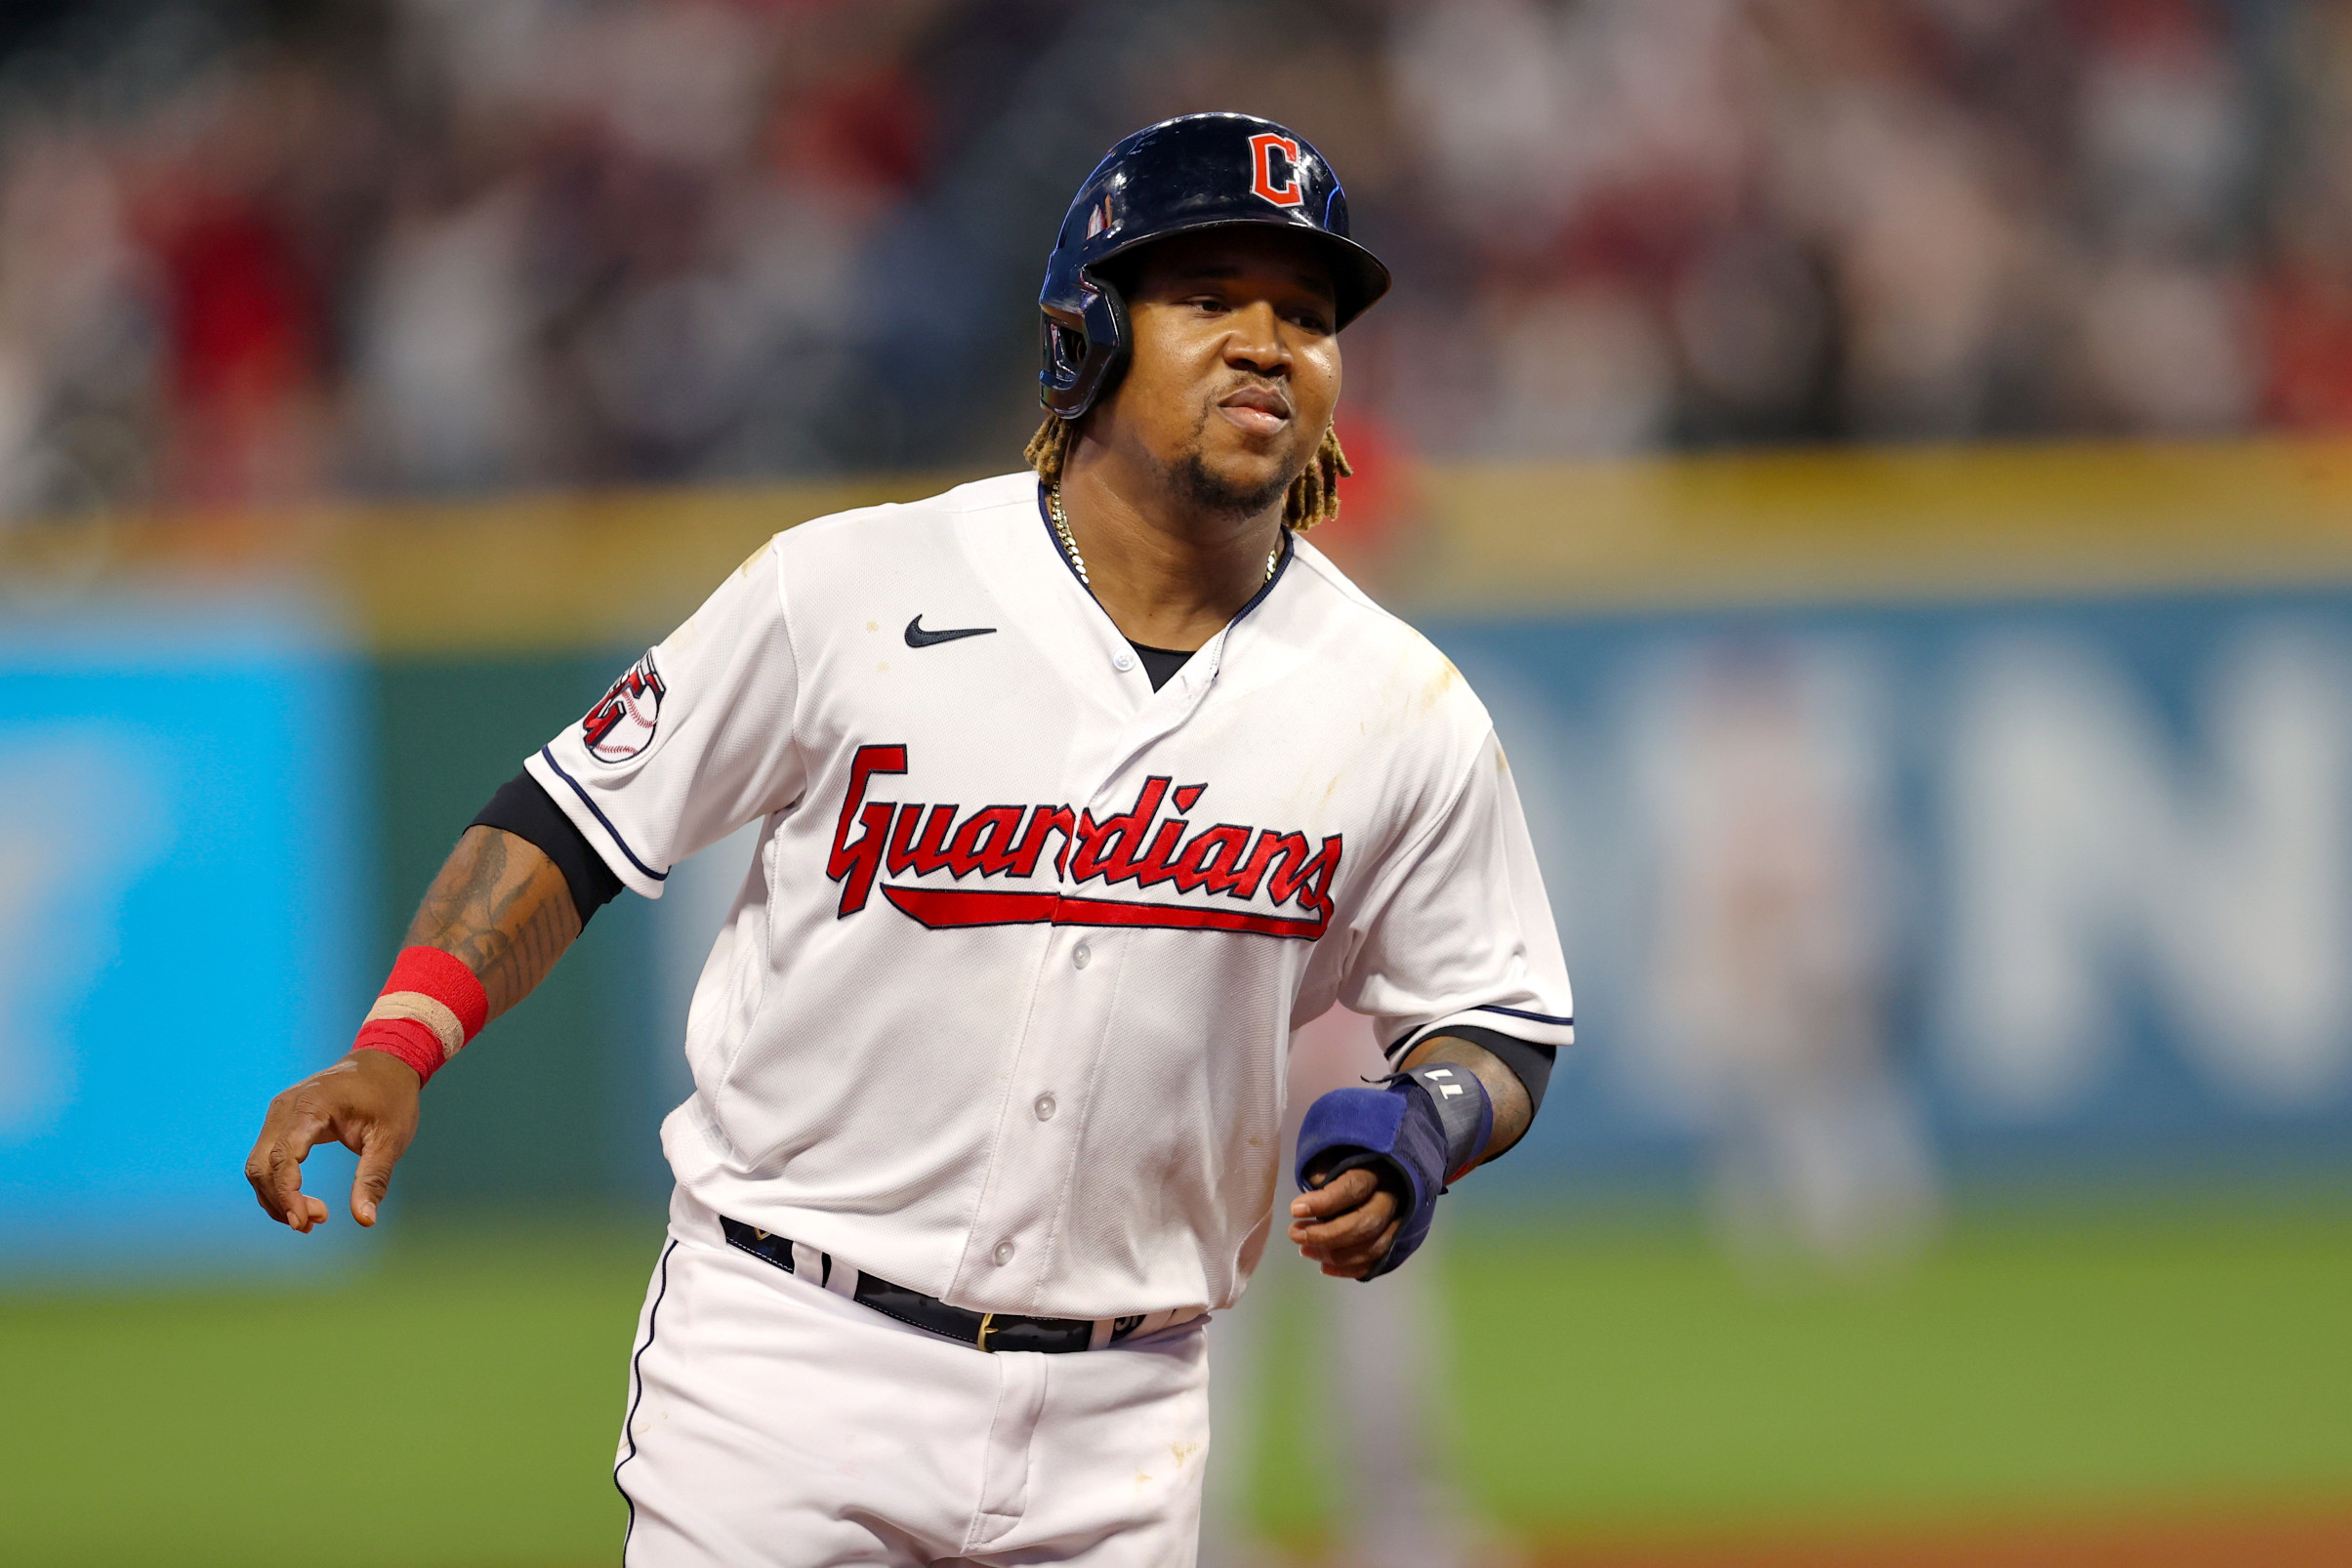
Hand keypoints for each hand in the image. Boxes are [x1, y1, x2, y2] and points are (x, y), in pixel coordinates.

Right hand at [244, 1050, 421, 1231]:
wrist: (384, 1064)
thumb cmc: (390, 1098)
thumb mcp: (391, 1138)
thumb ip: (374, 1178)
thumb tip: (365, 1220)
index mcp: (312, 1105)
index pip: (283, 1155)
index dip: (287, 1193)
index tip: (303, 1221)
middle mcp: (286, 1106)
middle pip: (262, 1165)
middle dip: (281, 1200)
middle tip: (318, 1221)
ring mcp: (280, 1112)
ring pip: (258, 1165)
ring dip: (276, 1197)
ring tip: (313, 1219)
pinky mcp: (281, 1121)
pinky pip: (267, 1159)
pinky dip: (278, 1185)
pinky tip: (302, 1204)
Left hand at [1287, 1163, 1399, 1278]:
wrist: (1381, 1170)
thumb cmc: (1348, 1162)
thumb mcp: (1334, 1155)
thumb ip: (1324, 1171)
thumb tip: (1312, 1196)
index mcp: (1378, 1170)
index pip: (1353, 1187)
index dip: (1324, 1202)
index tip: (1295, 1210)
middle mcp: (1394, 1197)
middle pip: (1365, 1223)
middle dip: (1327, 1234)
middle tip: (1295, 1234)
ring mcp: (1399, 1223)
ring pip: (1373, 1247)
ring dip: (1335, 1255)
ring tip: (1304, 1250)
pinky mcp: (1396, 1243)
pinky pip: (1376, 1263)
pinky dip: (1349, 1269)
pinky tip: (1324, 1267)